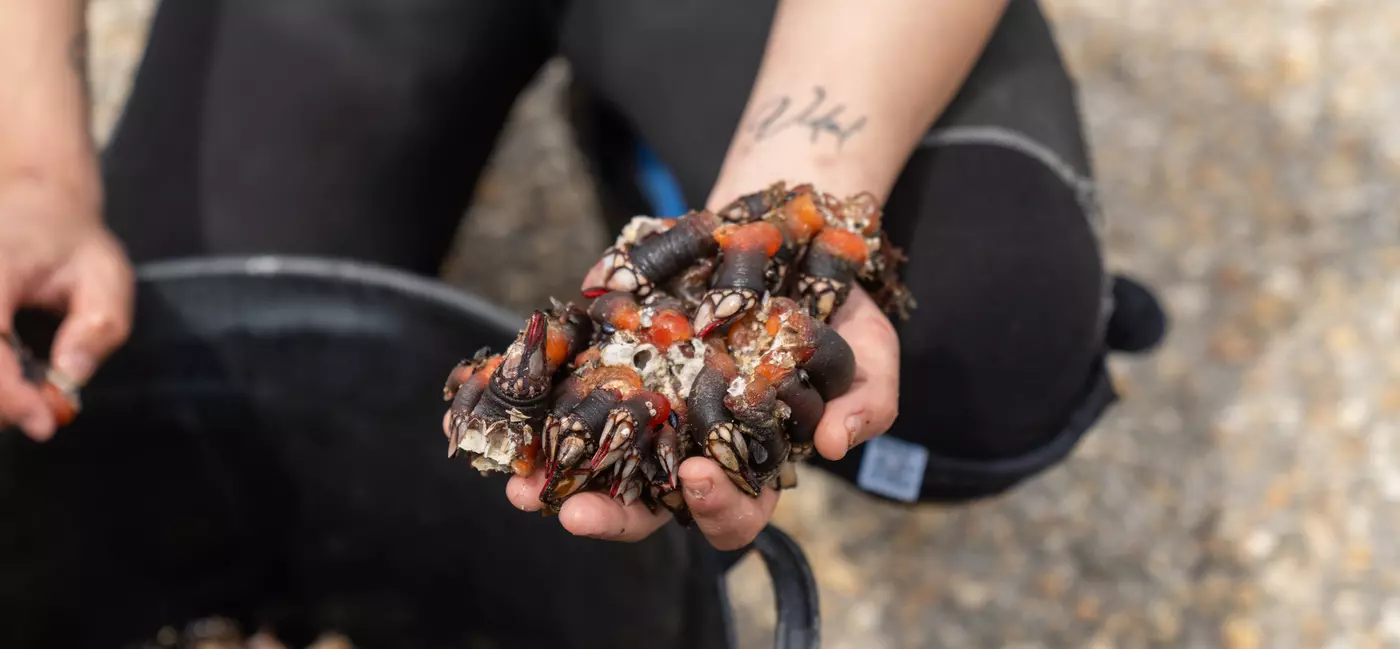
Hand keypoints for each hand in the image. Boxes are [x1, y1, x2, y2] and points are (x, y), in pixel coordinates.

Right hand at [0, 178, 133, 440]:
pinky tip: (10, 384)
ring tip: (28, 400)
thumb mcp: (107, 275)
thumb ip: (97, 327)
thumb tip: (70, 378)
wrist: (30, 202)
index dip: (8, 391)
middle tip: (42, 414)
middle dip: (0, 402)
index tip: (44, 422)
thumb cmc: (70, 241)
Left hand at [493, 259, 900, 550]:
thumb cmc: (835, 307)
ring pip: (591, 458)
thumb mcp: (871, 351)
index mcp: (749, 460)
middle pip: (645, 502)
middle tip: (568, 512)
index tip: (692, 476)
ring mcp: (642, 403)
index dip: (714, 506)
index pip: (732, 510)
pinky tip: (487, 407)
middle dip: (606, 514)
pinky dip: (525, 404)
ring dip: (551, 475)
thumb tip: (838, 446)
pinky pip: (559, 391)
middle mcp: (689, 442)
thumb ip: (868, 401)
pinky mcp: (604, 359)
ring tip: (516, 480)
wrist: (783, 228)